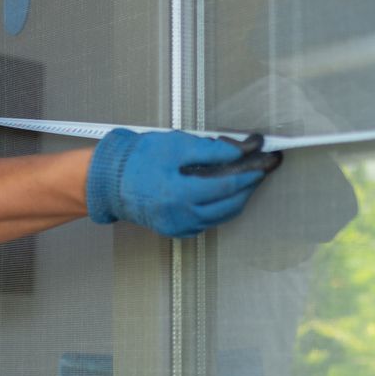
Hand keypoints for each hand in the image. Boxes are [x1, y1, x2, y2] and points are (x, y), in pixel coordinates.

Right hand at [86, 129, 281, 238]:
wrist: (110, 181)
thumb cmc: (137, 160)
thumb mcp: (175, 146)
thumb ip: (211, 150)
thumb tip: (240, 152)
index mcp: (182, 195)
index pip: (229, 186)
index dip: (250, 173)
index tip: (264, 162)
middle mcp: (183, 217)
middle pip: (231, 205)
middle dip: (248, 186)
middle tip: (260, 169)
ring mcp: (180, 227)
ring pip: (222, 215)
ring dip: (236, 197)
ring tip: (243, 177)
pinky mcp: (177, 230)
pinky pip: (208, 219)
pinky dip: (220, 206)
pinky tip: (222, 190)